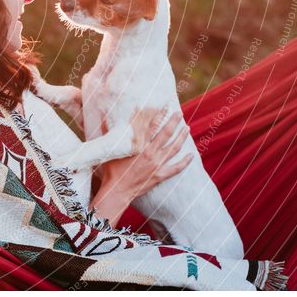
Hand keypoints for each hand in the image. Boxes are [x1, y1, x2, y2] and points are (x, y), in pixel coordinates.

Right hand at [91, 110, 192, 225]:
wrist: (118, 190)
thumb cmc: (111, 170)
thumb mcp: (110, 149)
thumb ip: (108, 132)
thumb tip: (104, 117)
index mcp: (138, 144)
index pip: (151, 125)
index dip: (159, 114)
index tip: (165, 106)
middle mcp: (150, 152)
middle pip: (165, 133)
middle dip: (173, 122)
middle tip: (179, 114)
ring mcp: (157, 164)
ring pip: (174, 148)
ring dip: (181, 137)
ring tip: (187, 128)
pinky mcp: (160, 175)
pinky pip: (176, 168)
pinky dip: (185, 162)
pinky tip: (192, 155)